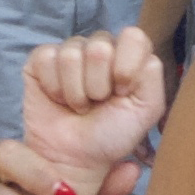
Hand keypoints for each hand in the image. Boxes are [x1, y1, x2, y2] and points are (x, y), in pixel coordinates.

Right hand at [20, 29, 163, 191]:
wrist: (75, 158)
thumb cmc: (112, 134)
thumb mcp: (147, 108)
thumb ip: (151, 74)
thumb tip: (135, 48)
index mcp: (128, 54)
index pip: (133, 36)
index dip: (126, 68)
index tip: (122, 93)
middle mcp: (101, 47)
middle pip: (100, 46)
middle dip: (98, 85)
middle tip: (98, 103)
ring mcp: (71, 50)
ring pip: (71, 54)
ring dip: (76, 92)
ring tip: (80, 105)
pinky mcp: (42, 59)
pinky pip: (47, 58)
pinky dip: (54, 87)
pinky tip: (59, 99)